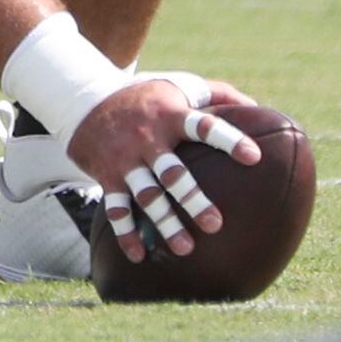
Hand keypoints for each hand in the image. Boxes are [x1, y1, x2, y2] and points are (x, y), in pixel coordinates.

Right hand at [67, 74, 261, 262]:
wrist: (84, 100)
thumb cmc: (145, 96)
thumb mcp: (178, 85)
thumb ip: (217, 94)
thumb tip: (256, 109)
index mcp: (171, 115)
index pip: (204, 126)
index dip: (229, 140)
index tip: (254, 157)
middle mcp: (148, 138)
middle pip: (173, 174)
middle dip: (193, 200)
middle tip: (215, 225)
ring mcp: (126, 159)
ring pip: (146, 196)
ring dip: (165, 224)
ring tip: (185, 248)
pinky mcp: (108, 175)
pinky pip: (117, 209)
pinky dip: (126, 234)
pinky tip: (140, 256)